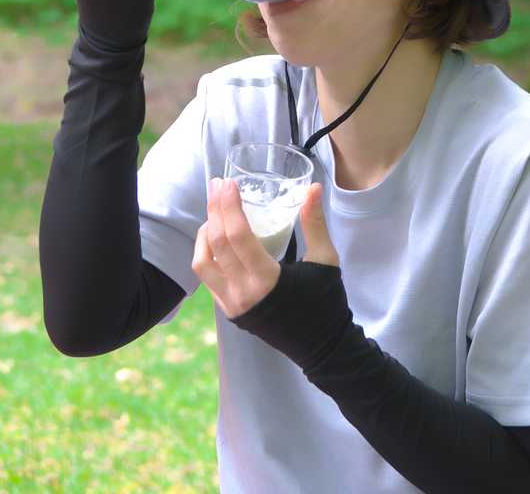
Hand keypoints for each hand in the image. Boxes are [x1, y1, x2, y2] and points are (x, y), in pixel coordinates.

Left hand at [193, 179, 336, 319]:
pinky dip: (207, 254)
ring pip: (202, 262)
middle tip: (217, 186)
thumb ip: (314, 223)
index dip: (229, 207)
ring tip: (215, 213)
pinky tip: (216, 239)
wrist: (322, 346)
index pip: (238, 237)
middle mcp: (243, 293)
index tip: (227, 184)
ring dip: (205, 233)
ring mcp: (232, 304)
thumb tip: (313, 187)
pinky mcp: (229, 310)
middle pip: (217, 244)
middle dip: (214, 210)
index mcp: (267, 280)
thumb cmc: (326, 302)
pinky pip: (208, 278)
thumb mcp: (325, 260)